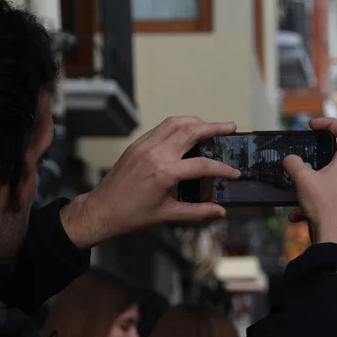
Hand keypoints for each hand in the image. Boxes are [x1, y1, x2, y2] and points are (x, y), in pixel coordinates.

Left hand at [59, 116, 239, 248]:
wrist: (102, 210)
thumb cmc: (132, 215)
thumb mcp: (167, 214)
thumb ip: (197, 211)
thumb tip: (220, 211)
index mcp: (165, 172)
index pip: (202, 165)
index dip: (222, 168)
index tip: (234, 173)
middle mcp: (155, 153)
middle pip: (191, 131)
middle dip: (214, 127)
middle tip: (230, 127)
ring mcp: (144, 146)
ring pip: (175, 122)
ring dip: (195, 121)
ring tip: (210, 126)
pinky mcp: (137, 145)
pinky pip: (161, 128)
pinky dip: (177, 125)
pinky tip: (186, 132)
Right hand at [282, 117, 336, 250]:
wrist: (333, 241)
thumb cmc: (323, 206)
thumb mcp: (303, 180)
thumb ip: (294, 164)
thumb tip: (289, 159)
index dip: (330, 123)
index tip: (312, 126)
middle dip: (317, 155)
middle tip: (303, 155)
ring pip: (328, 180)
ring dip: (310, 183)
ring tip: (296, 191)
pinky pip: (325, 199)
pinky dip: (310, 203)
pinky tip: (296, 216)